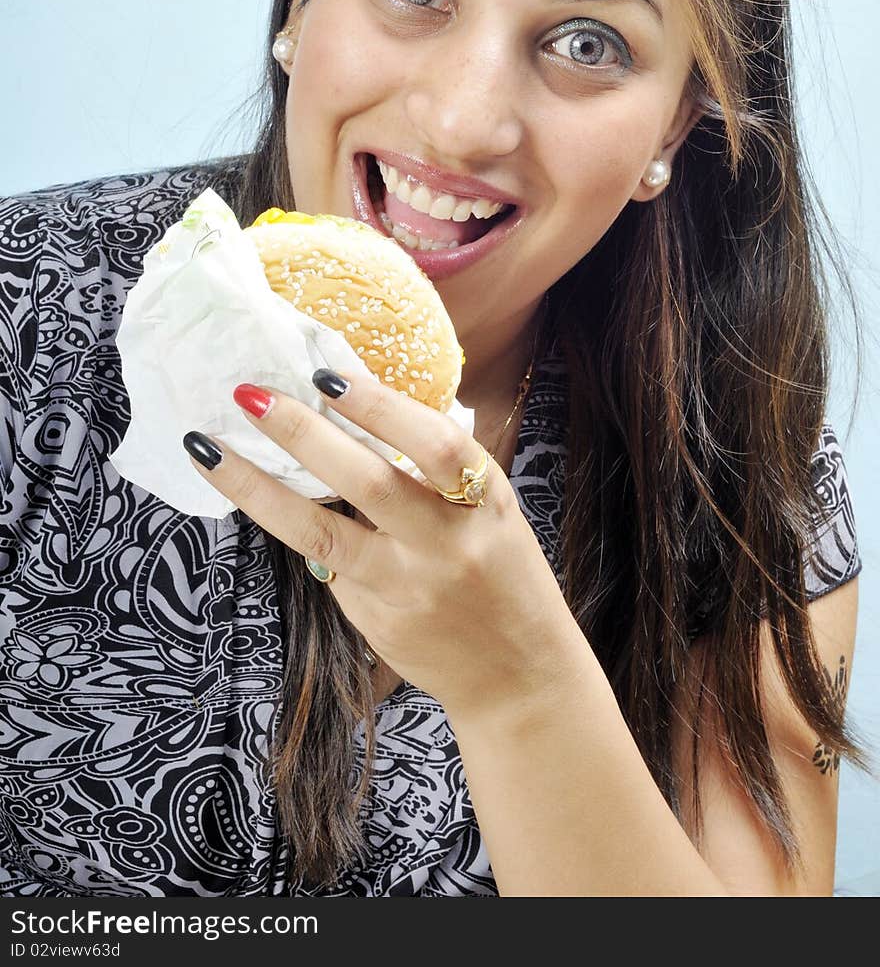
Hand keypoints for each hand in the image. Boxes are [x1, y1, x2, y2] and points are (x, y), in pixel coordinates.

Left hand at [183, 367, 582, 722]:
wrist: (518, 676)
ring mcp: (407, 588)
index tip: (326, 375)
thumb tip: (354, 407)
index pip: (434, 444)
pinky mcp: (376, 622)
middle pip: (369, 483)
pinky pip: (326, 568)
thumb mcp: (489, 511)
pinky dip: (297, 530)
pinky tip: (269, 502)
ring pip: (319, 533)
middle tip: (250, 395)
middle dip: (303, 433)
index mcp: (485, 503)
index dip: (380, 407)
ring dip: (256, 487)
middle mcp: (447, 545)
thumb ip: (435, 469)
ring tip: (210, 448)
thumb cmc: (501, 572)